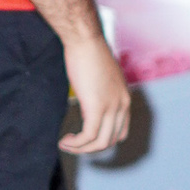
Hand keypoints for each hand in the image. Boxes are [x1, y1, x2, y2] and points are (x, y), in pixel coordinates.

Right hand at [60, 35, 130, 154]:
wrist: (85, 41)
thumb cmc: (89, 53)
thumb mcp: (101, 77)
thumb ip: (100, 93)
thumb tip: (89, 105)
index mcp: (125, 98)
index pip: (121, 131)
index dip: (103, 140)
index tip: (85, 139)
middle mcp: (122, 104)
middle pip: (110, 140)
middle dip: (90, 147)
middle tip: (73, 144)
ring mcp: (111, 107)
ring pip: (100, 142)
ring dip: (81, 149)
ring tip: (66, 144)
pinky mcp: (97, 107)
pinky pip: (88, 136)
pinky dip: (76, 144)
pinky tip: (65, 140)